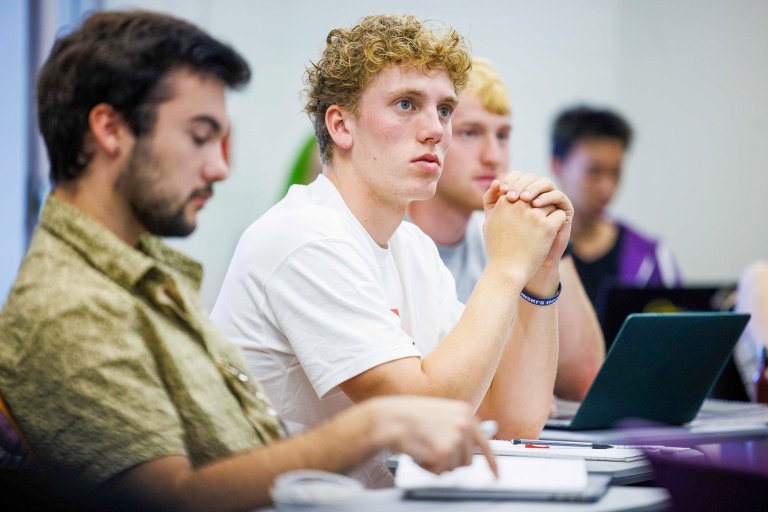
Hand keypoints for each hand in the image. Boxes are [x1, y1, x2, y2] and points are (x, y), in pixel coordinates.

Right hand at [367, 396, 497, 476]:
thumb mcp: (439, 414)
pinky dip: (428, 468)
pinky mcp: (444, 453)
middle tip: (433, 451)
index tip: (496, 475)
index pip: (485, 442)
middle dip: (451, 462)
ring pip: (454, 468)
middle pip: (468, 460)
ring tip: (423, 447)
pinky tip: (419, 453)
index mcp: (464, 413)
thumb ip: (456, 427)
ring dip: (438, 464)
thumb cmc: (408, 416)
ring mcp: (455, 438)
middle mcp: (464, 425)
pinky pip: (439, 473)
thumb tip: (467, 447)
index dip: (491, 462)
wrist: (390, 419)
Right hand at [482, 177, 565, 284]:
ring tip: (544, 227)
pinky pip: (559, 215)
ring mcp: (533, 215)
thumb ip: (491, 200)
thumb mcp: (488, 222)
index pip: (523, 187)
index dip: (528, 198)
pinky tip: (551, 232)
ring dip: (549, 212)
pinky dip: (558, 222)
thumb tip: (498, 181)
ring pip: (550, 203)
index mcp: (504, 202)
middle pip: (537, 193)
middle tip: (538, 218)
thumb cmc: (497, 248)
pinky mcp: (547, 227)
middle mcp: (518, 205)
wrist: (507, 271)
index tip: (527, 211)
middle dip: (539, 203)